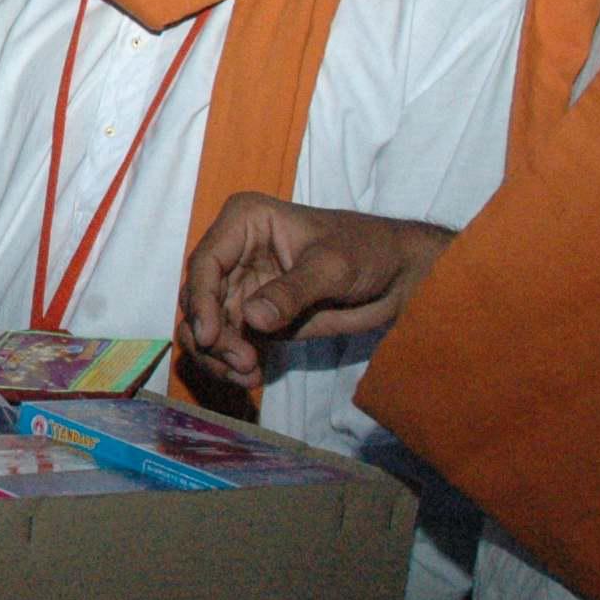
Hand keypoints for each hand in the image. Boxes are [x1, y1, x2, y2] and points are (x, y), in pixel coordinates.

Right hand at [178, 196, 452, 386]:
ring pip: (207, 325)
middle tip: (241, 362)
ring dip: (217, 354)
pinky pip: (228, 343)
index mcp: (244, 223)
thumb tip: (252, 319)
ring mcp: (242, 288)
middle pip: (198, 298)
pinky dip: (232, 364)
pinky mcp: (255, 318)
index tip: (209, 337)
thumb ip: (291, 292)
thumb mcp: (332, 266)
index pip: (205, 263)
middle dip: (211, 334)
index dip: (201, 301)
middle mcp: (234, 254)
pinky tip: (252, 376)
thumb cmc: (369, 251)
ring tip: (247, 373)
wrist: (401, 276)